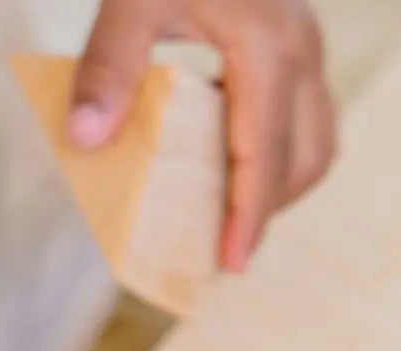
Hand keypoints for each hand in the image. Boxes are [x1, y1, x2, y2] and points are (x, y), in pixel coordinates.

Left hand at [68, 0, 335, 272]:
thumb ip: (110, 65)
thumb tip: (85, 140)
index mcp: (268, 48)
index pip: (265, 157)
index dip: (249, 217)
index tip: (231, 264)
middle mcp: (301, 49)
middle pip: (305, 160)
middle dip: (267, 208)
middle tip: (220, 244)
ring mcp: (306, 42)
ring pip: (315, 140)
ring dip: (278, 182)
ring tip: (229, 209)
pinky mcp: (297, 35)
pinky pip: (306, 113)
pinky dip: (278, 148)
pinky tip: (232, 154)